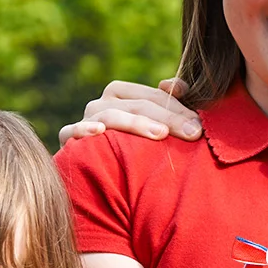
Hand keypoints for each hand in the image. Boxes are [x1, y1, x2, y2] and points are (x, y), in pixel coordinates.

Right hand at [58, 77, 201, 146]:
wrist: (102, 182)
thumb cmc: (134, 152)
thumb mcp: (156, 127)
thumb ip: (169, 104)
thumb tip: (177, 85)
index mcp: (121, 96)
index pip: (151, 95)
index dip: (177, 107)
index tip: (200, 124)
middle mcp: (101, 105)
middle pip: (136, 104)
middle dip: (168, 117)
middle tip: (193, 133)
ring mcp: (85, 121)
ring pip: (109, 114)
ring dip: (135, 123)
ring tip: (160, 133)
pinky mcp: (68, 140)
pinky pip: (71, 132)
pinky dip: (84, 129)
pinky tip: (99, 130)